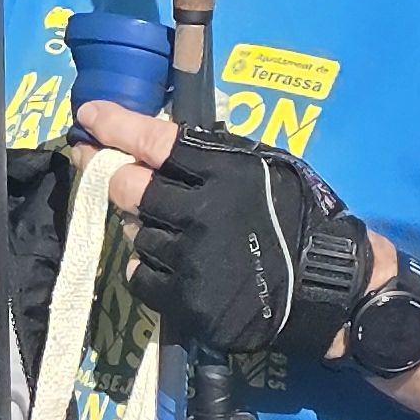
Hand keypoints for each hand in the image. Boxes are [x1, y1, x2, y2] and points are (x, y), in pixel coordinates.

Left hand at [70, 104, 373, 360]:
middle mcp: (203, 215)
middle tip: (93, 160)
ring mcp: (192, 262)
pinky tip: (169, 262)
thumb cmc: (300, 218)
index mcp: (226, 174)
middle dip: (108, 172)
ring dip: (142, 226)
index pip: (155, 142)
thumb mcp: (267, 166)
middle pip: (129, 189)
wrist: (330, 286)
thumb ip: (214, 155)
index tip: (89, 114)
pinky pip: (140, 277)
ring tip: (167, 227)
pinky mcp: (187, 304)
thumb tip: (154, 140)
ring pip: (136, 234)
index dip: (116, 126)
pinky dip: (146, 267)